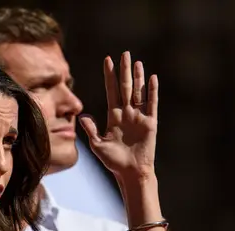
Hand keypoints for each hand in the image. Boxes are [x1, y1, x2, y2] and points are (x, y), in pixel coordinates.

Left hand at [79, 51, 157, 181]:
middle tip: (124, 53)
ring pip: (138, 92)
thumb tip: (81, 116)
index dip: (109, 76)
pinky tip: (152, 78)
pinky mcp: (150, 122)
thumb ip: (91, 130)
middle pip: (125, 87)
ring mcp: (139, 116)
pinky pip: (151, 103)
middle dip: (124, 70)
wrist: (131, 173)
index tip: (107, 60)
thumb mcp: (98, 145)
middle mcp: (126, 113)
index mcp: (113, 116)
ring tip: (137, 62)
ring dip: (138, 77)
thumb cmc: (114, 162)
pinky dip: (152, 91)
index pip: (111, 91)